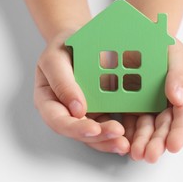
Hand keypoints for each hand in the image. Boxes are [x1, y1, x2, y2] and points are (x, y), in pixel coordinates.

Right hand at [34, 31, 130, 154]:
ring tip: (126, 143)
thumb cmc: (64, 47)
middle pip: (80, 133)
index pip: (59, 121)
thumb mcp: (55, 58)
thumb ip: (62, 82)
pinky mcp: (104, 112)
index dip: (75, 128)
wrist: (83, 38)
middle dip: (99, 138)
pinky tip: (133, 135)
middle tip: (117, 134)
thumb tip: (77, 109)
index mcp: (49, 102)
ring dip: (111, 140)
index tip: (93, 128)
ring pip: (97, 135)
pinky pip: (112, 125)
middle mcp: (67, 113)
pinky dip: (123, 132)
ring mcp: (86, 114)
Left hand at [121, 39, 182, 162]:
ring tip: (136, 153)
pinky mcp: (131, 106)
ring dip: (142, 143)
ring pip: (146, 129)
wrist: (141, 37)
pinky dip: (126, 133)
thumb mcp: (175, 54)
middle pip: (165, 127)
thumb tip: (178, 99)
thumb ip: (179, 74)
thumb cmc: (163, 45)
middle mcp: (167, 104)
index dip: (180, 131)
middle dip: (158, 143)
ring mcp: (149, 106)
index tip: (174, 145)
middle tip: (150, 156)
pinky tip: (122, 141)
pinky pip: (129, 122)